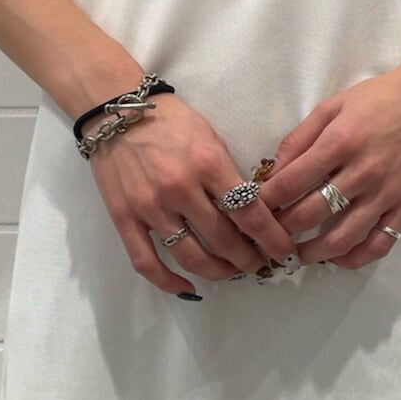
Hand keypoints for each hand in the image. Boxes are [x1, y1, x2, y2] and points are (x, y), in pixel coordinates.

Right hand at [87, 94, 294, 295]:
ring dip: (218, 272)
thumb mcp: (211, 138)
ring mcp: (150, 207)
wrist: (117, 111)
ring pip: (191, 257)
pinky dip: (169, 282)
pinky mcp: (124, 218)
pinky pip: (147, 262)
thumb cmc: (171, 121)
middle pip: (224, 240)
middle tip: (260, 263)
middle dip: (249, 259)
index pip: (249, 212)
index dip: (271, 238)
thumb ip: (228, 175)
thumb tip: (250, 212)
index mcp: (208, 164)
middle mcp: (180, 189)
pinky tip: (188, 287)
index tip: (283, 251)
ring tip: (232, 272)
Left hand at [257, 67, 400, 269]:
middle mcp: (363, 172)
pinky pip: (379, 244)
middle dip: (282, 230)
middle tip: (267, 236)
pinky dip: (354, 258)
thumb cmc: (379, 99)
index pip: (291, 183)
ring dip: (312, 253)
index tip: (251, 210)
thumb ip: (299, 137)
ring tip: (294, 255)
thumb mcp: (332, 106)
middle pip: (311, 214)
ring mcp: (387, 193)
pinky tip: (336, 258)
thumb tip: (273, 170)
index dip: (265, 201)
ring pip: (342, 238)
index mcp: (340, 143)